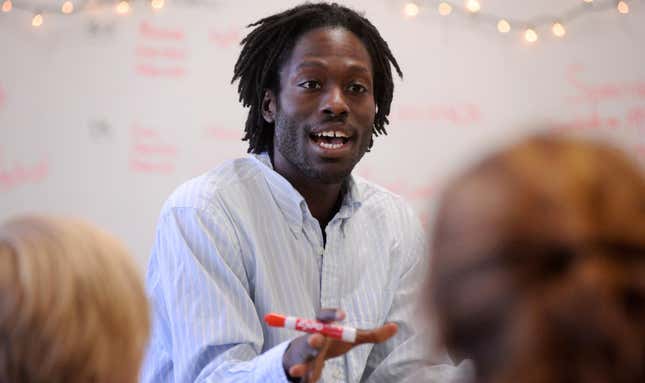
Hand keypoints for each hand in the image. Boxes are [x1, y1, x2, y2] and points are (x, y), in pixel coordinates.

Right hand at [282, 308, 397, 381]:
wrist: (307, 353)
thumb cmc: (332, 342)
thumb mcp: (352, 338)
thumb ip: (372, 334)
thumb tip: (395, 327)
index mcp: (324, 326)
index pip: (326, 315)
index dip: (333, 315)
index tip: (344, 315)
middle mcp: (312, 337)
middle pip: (312, 338)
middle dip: (313, 340)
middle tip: (316, 340)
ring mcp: (306, 354)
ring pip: (304, 359)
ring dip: (300, 365)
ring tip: (296, 371)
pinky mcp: (303, 367)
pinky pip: (303, 375)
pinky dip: (303, 380)